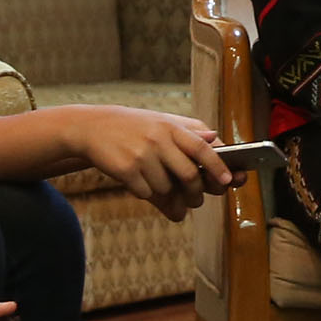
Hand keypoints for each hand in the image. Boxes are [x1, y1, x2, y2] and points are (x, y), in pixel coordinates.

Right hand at [74, 106, 232, 218]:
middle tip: (196, 200)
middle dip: (196, 192)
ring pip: (167, 188)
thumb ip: (190, 131)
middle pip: (189, 175)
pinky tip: (138, 180)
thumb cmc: (134, 127)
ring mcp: (141, 155)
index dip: (217, 166)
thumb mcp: (162, 121)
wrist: (92, 127)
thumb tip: (216, 138)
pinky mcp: (125, 170)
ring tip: (157, 181)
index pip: (201, 148)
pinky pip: (146, 193)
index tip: (227, 181)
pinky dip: (146, 192)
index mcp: (171, 127)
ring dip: (166, 192)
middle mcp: (158, 139)